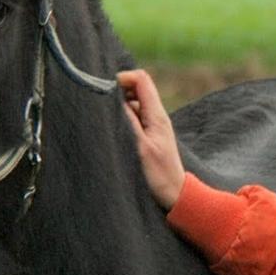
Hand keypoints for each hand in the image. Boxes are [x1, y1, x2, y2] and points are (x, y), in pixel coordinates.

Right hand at [117, 69, 186, 211]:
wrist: (174, 195)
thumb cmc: (159, 175)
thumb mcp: (140, 147)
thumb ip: (128, 121)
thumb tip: (113, 98)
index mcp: (156, 115)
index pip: (140, 79)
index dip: (122, 79)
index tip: (105, 91)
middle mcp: (155, 116)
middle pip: (134, 88)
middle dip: (116, 93)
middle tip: (101, 109)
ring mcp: (151, 125)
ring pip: (131, 104)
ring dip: (117, 109)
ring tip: (106, 124)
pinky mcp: (147, 136)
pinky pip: (132, 119)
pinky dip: (121, 121)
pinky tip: (114, 135)